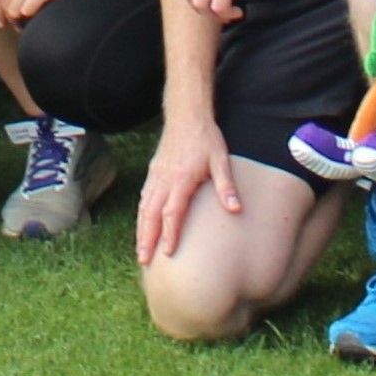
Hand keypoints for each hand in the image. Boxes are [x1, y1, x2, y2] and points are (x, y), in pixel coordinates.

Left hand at [0, 0, 105, 26]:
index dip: (0, 13)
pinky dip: (32, 18)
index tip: (3, 24)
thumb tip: (12, 8)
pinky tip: (38, 18)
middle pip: (4, 7)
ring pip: (13, 11)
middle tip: (20, 27)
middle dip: (11, 20)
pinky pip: (27, 11)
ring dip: (20, 21)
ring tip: (29, 24)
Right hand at [132, 111, 236, 263]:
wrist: (186, 114)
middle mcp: (164, 180)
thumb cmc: (206, 138)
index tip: (167, 254)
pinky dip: (141, 215)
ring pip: (144, 207)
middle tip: (143, 261)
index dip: (169, 234)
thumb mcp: (221, 159)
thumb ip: (226, 186)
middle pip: (151, 214)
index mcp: (181, 179)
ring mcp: (156, 176)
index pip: (172, 212)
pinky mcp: (153, 172)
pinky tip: (143, 225)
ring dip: (141, 230)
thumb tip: (235, 209)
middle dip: (146, 239)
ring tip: (140, 250)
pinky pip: (144, 197)